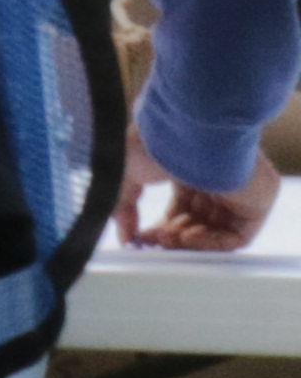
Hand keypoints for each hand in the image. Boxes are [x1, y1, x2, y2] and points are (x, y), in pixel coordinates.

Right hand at [123, 133, 284, 253]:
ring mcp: (239, 192)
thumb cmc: (153, 143)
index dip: (160, 227)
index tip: (138, 240)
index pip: (180, 208)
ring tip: (166, 239)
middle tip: (151, 243)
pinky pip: (237, 237)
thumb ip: (121, 208)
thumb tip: (125, 238)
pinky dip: (210, 244)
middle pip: (197, 223)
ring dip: (187, 242)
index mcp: (189, 168)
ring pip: (216, 232)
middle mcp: (217, 179)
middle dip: (171, 237)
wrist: (185, 133)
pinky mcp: (256, 203)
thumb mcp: (122, 174)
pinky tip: (187, 238)